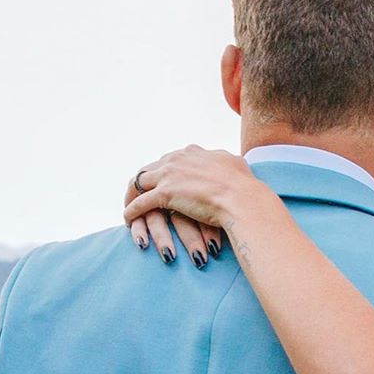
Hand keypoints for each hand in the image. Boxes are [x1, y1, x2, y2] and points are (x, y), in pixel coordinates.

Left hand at [124, 145, 256, 265]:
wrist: (243, 199)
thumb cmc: (245, 187)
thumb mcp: (235, 166)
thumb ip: (226, 163)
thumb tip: (230, 162)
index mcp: (192, 152)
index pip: (169, 159)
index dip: (163, 171)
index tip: (161, 182)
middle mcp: (177, 159)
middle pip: (149, 168)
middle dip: (142, 182)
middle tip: (137, 194)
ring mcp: (169, 175)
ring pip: (138, 182)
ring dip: (130, 195)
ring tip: (128, 207)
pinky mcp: (164, 194)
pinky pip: (140, 203)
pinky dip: (131, 211)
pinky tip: (128, 220)